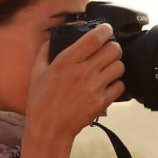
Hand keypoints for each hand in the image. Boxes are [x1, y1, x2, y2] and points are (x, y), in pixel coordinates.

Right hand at [25, 24, 124, 142]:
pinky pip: (120, 86)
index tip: (107, 29)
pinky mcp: (102, 102)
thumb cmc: (41, 100)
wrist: (49, 128)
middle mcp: (82, 72)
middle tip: (109, 51)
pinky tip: (107, 85)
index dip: (105, 30)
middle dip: (113, 47)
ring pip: (119, 67)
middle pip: (113, 50)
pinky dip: (116, 84)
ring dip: (116, 65)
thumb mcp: (37, 71)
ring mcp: (94, 88)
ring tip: (108, 69)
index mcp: (66, 61)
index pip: (94, 38)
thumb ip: (45, 50)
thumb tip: (54, 36)